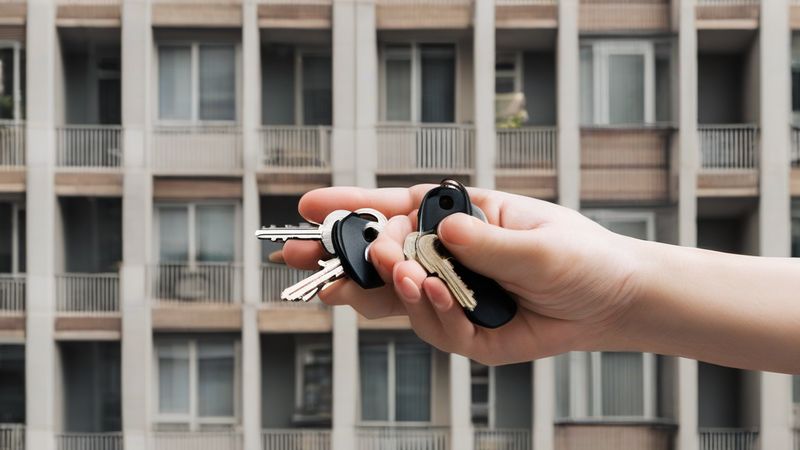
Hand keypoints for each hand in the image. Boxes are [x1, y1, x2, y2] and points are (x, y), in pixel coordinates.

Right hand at [280, 185, 644, 365]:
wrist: (610, 303)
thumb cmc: (579, 257)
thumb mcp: (538, 243)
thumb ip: (486, 243)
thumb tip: (441, 235)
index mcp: (457, 218)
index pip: (393, 208)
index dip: (350, 207)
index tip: (308, 207)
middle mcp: (445, 255)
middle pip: (379, 256)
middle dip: (338, 256)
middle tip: (298, 257)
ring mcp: (449, 294)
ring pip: (393, 296)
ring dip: (383, 287)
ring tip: (385, 279)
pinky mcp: (462, 331)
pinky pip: (432, 327)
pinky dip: (432, 314)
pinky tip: (443, 299)